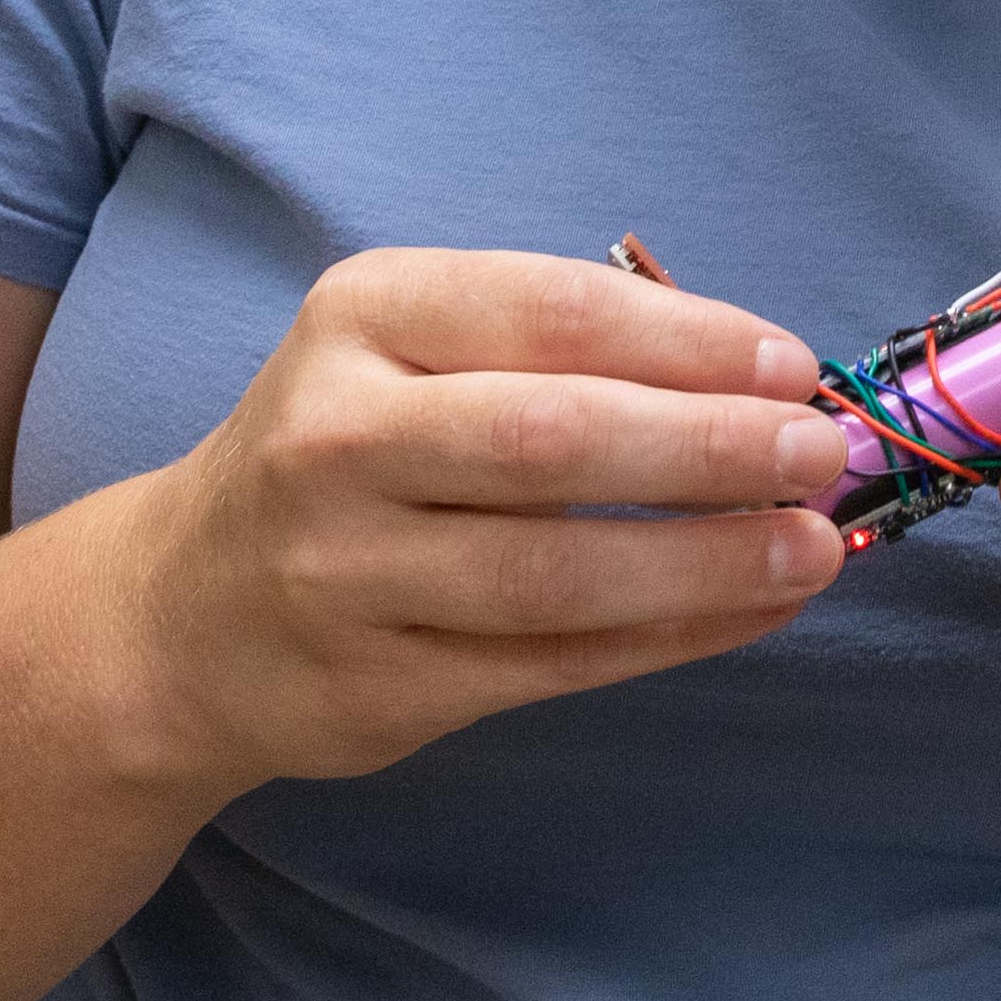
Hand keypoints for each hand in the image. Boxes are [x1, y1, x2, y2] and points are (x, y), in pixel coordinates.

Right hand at [95, 249, 846, 795]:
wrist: (179, 618)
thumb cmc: (349, 451)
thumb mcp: (412, 348)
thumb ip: (557, 347)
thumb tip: (762, 375)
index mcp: (361, 317)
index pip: (550, 311)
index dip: (689, 339)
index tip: (794, 366)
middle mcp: (337, 441)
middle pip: (555, 442)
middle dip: (710, 448)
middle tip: (820, 454)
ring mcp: (345, 576)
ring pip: (556, 574)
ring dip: (707, 561)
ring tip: (811, 547)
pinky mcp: (374, 688)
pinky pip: (551, 665)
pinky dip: (669, 637)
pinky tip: (750, 610)